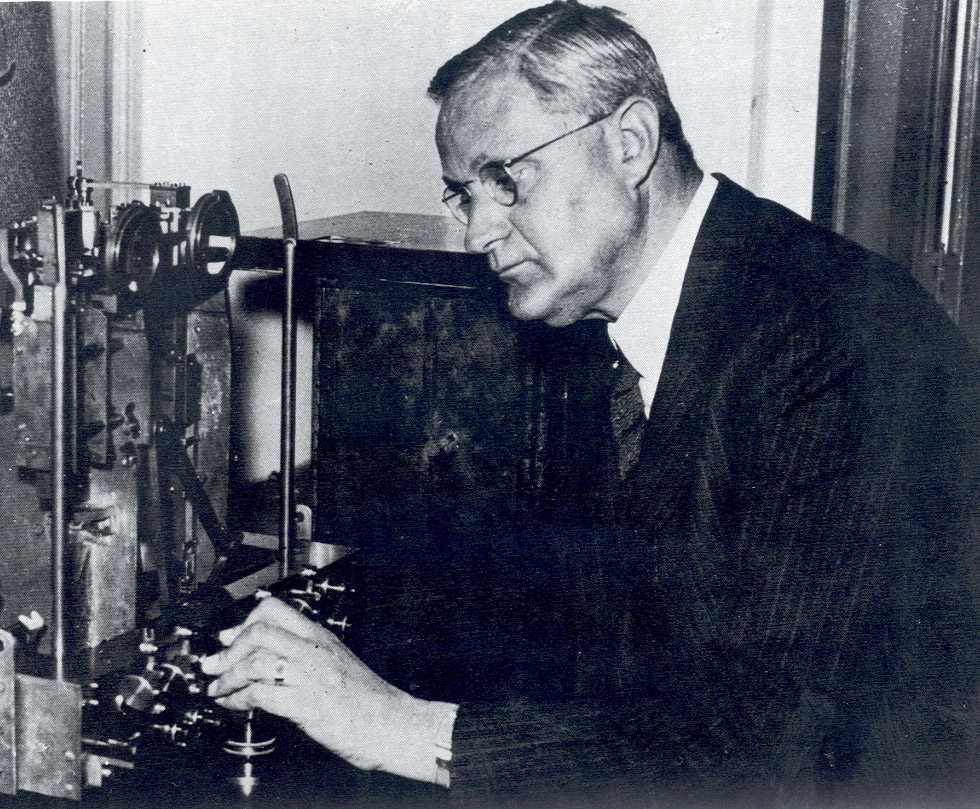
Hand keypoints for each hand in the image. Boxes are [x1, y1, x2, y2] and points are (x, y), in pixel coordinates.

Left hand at [200, 597, 416, 772]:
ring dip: (228, 676)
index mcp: (322, 638)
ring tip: (217, 689)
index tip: (228, 637)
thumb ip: (306, 658)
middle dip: (228, 649)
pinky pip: (261, 694)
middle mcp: (315, 651)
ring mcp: (311, 676)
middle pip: (260, 630)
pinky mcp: (307, 704)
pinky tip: (234, 705)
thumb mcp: (336, 666)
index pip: (276, 610)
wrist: (393, 725)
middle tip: (213, 664)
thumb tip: (269, 661)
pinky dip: (238, 699)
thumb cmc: (368, 702)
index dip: (244, 622)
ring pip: (256, 659)